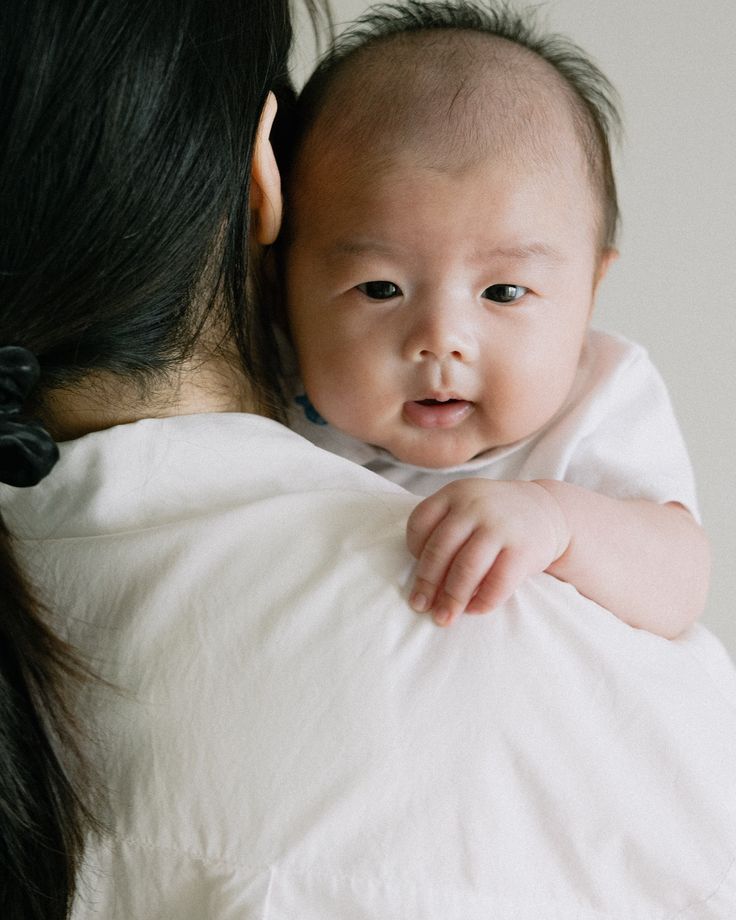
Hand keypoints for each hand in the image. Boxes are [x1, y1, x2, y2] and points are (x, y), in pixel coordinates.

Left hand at [406, 479, 569, 625]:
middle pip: (440, 549)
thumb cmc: (494, 518)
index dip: (413, 549)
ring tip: (443, 617)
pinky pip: (497, 582)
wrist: (548, 511)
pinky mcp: (523, 549)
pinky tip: (474, 610)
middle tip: (419, 606)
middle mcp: (475, 505)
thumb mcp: (467, 506)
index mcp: (455, 493)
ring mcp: (500, 526)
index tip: (416, 567)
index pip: (420, 522)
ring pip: (466, 568)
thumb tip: (423, 583)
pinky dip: (482, 601)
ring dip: (451, 598)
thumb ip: (443, 530)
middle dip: (426, 583)